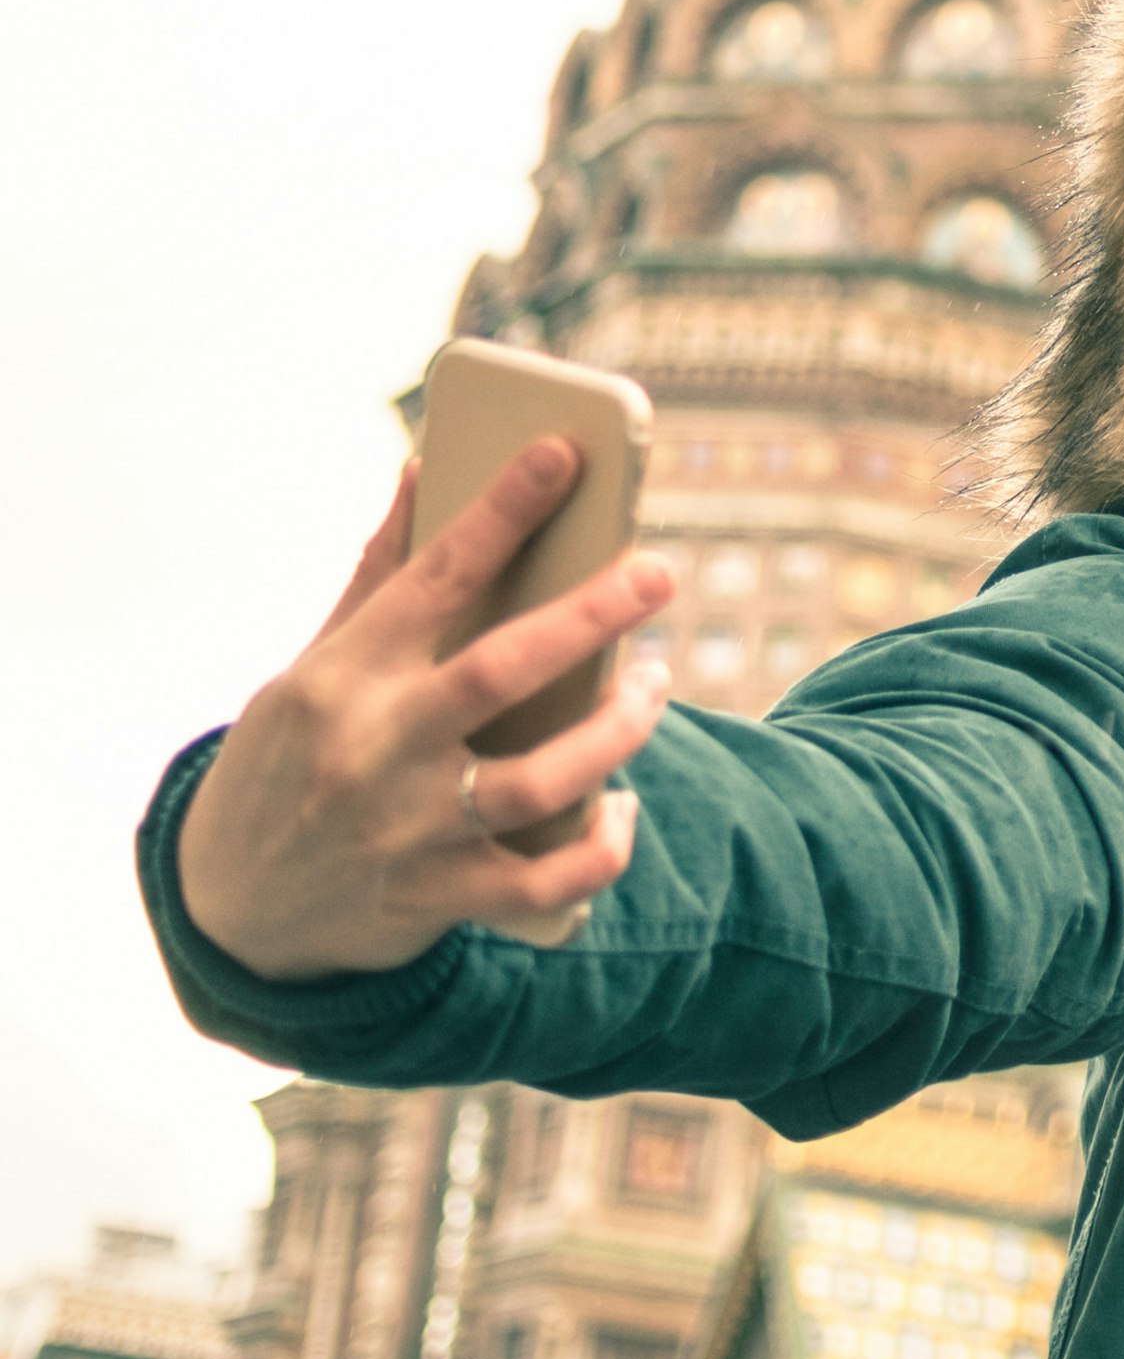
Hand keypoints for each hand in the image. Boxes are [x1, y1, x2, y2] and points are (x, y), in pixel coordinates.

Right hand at [177, 443, 675, 981]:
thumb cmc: (290, 758)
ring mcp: (407, 830)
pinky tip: (621, 805)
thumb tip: (424, 465)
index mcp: (341, 676)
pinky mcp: (438, 898)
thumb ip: (378, 576)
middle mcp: (374, 750)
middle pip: (499, 672)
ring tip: (654, 683)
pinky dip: (600, 847)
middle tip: (658, 571)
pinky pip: (546, 883)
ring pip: (541, 781)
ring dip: (617, 731)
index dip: (501, 511)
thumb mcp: (311, 667)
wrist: (231, 905)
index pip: (432, 577)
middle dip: (589, 615)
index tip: (563, 452)